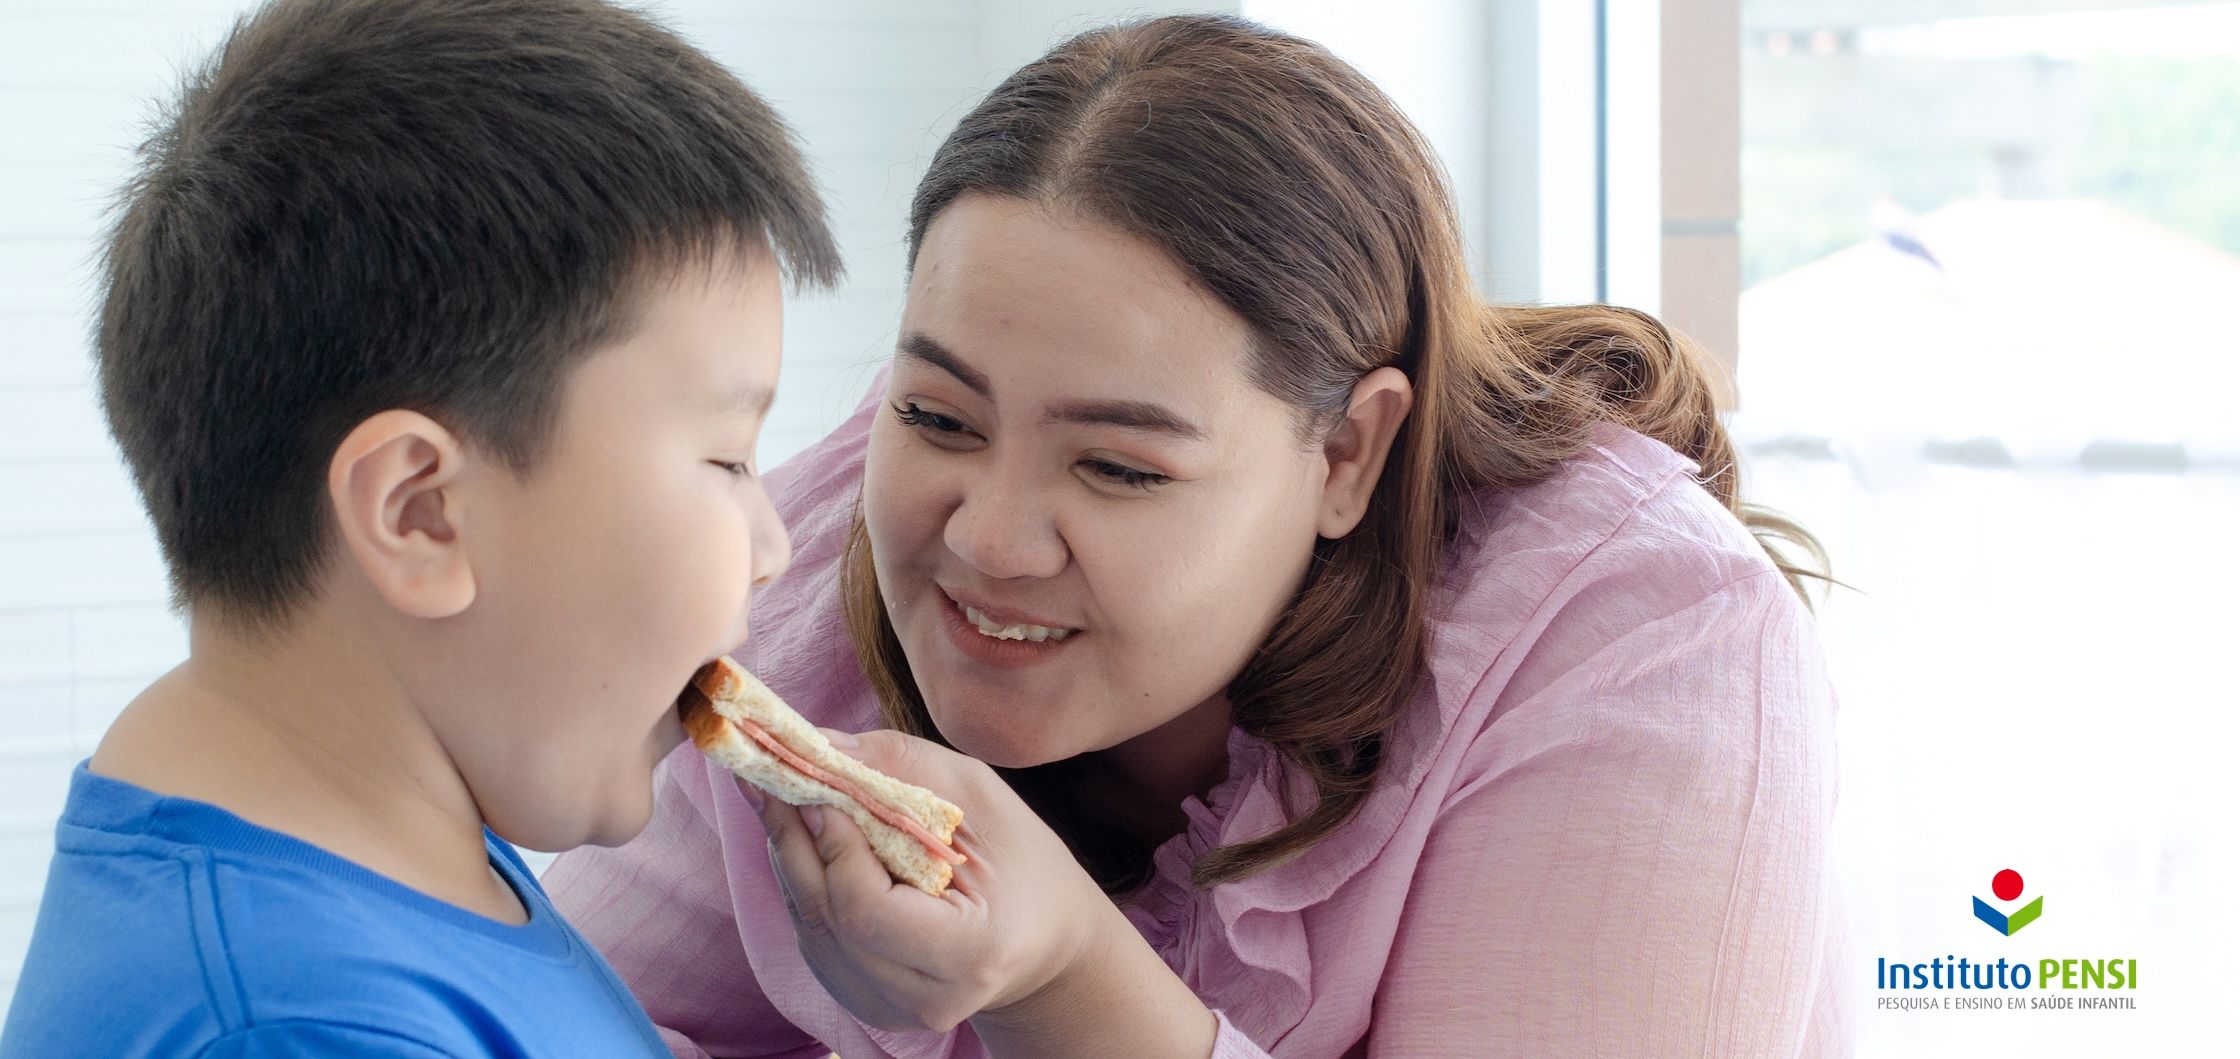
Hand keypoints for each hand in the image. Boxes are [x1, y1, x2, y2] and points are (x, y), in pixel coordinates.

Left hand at [749, 728, 1114, 1033]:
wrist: (1044, 939)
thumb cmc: (1024, 860)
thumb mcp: (981, 796)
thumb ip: (902, 766)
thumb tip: (819, 745)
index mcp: (970, 953)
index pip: (866, 910)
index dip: (832, 847)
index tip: (814, 787)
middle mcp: (927, 999)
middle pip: (826, 920)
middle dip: (792, 840)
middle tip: (765, 777)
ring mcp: (893, 1011)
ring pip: (811, 931)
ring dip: (789, 860)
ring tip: (779, 801)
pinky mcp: (868, 1006)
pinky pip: (815, 942)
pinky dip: (803, 886)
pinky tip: (803, 843)